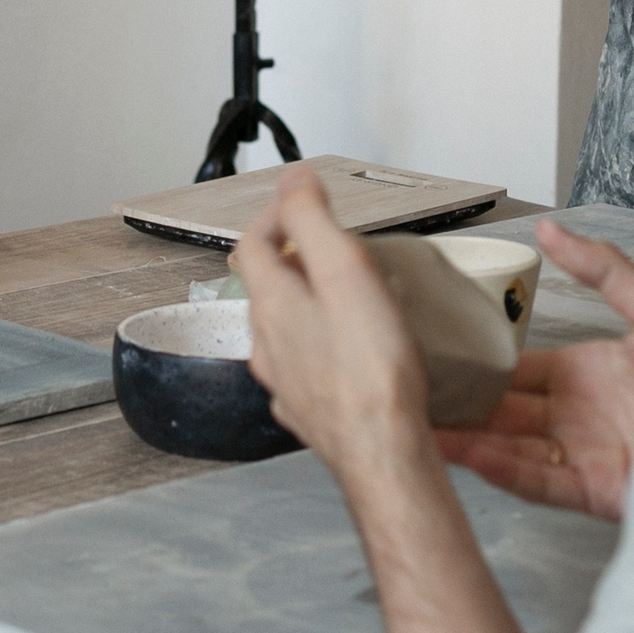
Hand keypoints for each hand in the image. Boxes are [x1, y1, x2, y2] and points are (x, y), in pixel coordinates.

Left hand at [233, 169, 430, 478]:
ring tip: (345, 298)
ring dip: (304, 305)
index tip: (306, 204)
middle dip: (292, 260)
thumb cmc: (371, 368)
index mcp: (272, 304)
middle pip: (264, 287)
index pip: (252, 244)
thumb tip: (294, 181)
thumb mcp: (344, 272)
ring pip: (281, 331)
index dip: (275, 217)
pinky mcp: (306, 411)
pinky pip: (301, 369)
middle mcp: (266, 344)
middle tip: (331, 249)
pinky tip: (346, 353)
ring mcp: (283, 382)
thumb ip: (313, 221)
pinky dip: (317, 347)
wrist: (382, 451)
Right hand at [435, 220, 633, 520]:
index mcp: (587, 374)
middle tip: (407, 393)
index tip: (433, 356)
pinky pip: (538, 481)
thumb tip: (550, 229)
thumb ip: (602, 269)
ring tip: (417, 426)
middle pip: (503, 412)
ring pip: (509, 448)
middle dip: (458, 406)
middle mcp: (579, 417)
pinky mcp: (597, 493)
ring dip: (464, 439)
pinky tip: (465, 452)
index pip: (516, 372)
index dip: (476, 366)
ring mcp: (585, 456)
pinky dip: (500, 468)